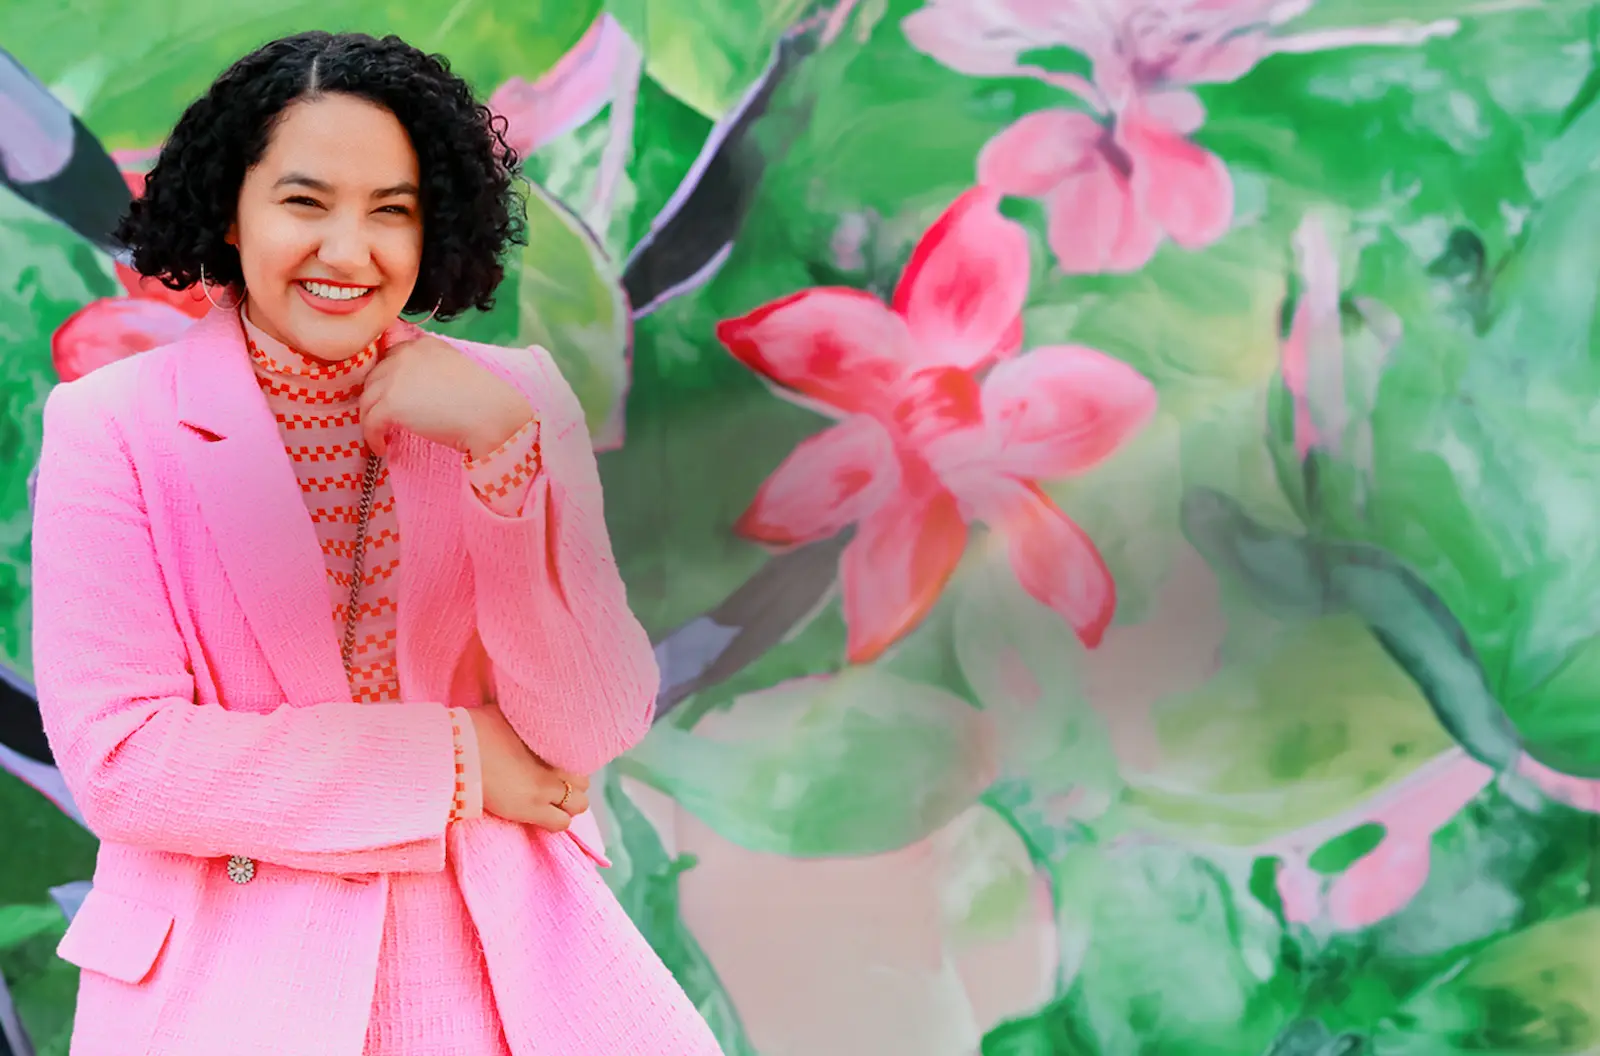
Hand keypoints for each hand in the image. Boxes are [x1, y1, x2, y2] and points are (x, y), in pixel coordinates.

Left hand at [360, 322, 533, 458]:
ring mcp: (396, 377)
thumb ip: (432, 371)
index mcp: (425, 345)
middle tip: (382, 419)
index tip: (390, 397)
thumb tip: (414, 393)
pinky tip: (382, 448)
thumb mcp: (456, 371)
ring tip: (381, 435)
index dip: (388, 379)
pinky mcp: (391, 403)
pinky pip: (370, 421)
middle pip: (375, 376)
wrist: (491, 416)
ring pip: (367, 399)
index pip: (392, 356)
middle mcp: (407, 355)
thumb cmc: (484, 401)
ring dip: (371, 419)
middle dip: (376, 398)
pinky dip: (373, 437)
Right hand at [468, 705, 589, 830]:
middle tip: (554, 783)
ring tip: (549, 800)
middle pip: (584, 779)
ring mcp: (544, 788)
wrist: (455, 752)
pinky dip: (556, 819)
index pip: (581, 756)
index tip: (558, 765)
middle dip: (572, 783)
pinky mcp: (530, 809)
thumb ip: (525, 720)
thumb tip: (527, 712)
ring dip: (568, 802)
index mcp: (550, 740)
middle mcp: (554, 764)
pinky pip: (561, 823)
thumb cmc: (475, 728)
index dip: (571, 763)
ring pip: (580, 804)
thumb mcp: (506, 714)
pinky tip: (542, 813)